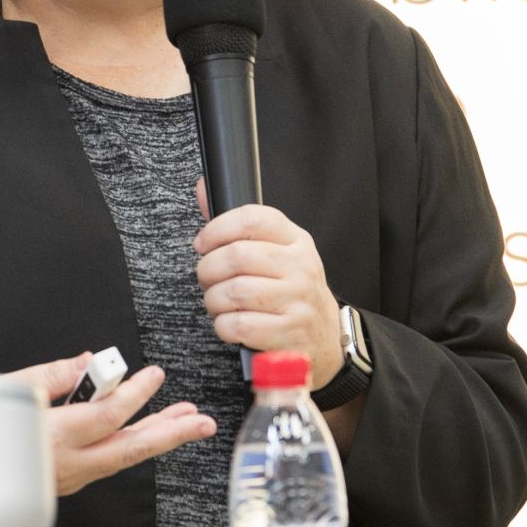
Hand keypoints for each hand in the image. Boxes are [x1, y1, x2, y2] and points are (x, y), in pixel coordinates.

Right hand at [8, 353, 216, 496]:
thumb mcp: (9, 392)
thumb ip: (52, 375)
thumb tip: (87, 362)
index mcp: (53, 437)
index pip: (108, 414)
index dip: (135, 393)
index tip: (154, 375)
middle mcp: (67, 464)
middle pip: (130, 448)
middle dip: (170, 433)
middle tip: (201, 422)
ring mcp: (69, 478)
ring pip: (122, 458)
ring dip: (156, 438)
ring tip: (185, 422)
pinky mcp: (67, 481)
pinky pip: (108, 462)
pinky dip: (130, 444)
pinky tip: (143, 432)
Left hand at [192, 182, 344, 389]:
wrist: (324, 338)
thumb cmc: (291, 291)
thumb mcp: (276, 253)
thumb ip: (237, 226)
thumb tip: (202, 188)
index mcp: (296, 240)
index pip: (253, 219)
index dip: (218, 228)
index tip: (203, 243)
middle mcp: (300, 267)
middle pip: (237, 256)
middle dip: (208, 270)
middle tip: (207, 279)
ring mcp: (297, 300)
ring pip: (234, 291)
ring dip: (213, 300)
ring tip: (217, 302)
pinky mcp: (288, 332)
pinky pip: (239, 324)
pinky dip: (223, 325)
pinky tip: (229, 323)